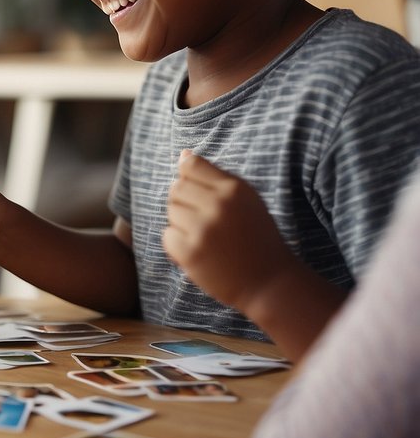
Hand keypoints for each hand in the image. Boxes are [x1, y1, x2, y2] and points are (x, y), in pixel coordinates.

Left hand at [163, 150, 295, 310]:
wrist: (269, 282)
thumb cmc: (257, 237)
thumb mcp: (247, 200)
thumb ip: (215, 177)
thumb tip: (183, 155)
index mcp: (234, 189)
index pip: (191, 166)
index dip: (188, 177)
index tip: (198, 192)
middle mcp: (218, 205)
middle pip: (176, 188)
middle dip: (184, 201)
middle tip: (203, 219)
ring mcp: (202, 229)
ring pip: (171, 211)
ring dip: (181, 223)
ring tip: (205, 236)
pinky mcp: (190, 252)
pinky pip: (168, 235)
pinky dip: (178, 243)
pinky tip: (199, 250)